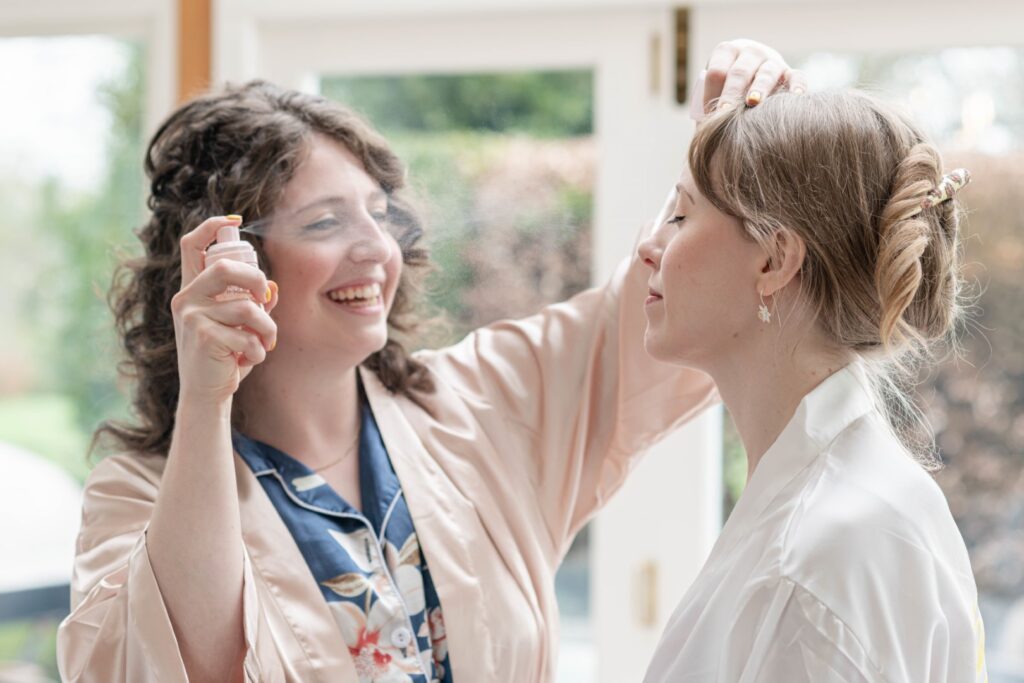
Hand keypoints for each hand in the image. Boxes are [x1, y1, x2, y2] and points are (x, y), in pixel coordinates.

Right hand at [172, 215, 278, 402]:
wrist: (207, 393)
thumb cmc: (225, 355)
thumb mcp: (240, 325)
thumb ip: (254, 303)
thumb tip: (270, 286)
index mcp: (193, 289)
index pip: (192, 246)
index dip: (211, 226)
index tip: (234, 220)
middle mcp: (186, 298)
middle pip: (225, 266)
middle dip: (256, 281)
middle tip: (266, 302)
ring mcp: (191, 316)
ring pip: (247, 308)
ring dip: (267, 328)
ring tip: (265, 343)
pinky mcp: (203, 336)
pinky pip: (247, 335)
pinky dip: (258, 350)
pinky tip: (251, 360)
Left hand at [700, 39, 806, 113]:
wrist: (754, 79)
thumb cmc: (727, 92)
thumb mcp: (715, 91)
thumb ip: (708, 105)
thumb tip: (700, 129)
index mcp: (727, 52)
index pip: (717, 70)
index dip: (711, 92)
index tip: (710, 114)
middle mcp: (750, 52)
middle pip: (739, 71)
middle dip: (731, 92)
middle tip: (725, 112)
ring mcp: (772, 61)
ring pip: (767, 72)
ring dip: (759, 88)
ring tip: (753, 103)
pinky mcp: (790, 73)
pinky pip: (797, 76)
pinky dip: (797, 85)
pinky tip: (795, 96)